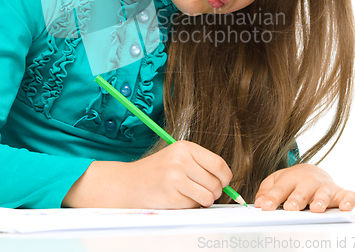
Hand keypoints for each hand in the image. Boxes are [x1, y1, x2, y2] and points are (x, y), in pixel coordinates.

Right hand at [62, 140, 232, 208]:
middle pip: (216, 182)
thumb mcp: (177, 158)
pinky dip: (191, 206)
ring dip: (203, 201)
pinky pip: (195, 206)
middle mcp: (181, 159)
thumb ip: (200, 165)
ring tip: (189, 195)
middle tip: (201, 191)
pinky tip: (178, 199)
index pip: (219, 163)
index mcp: (185, 147)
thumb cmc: (156, 172)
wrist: (128, 183)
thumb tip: (227, 181)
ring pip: (208, 196)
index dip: (225, 177)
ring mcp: (176, 177)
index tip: (223, 183)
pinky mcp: (172, 194)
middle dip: (214, 192)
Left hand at [254, 164, 354, 212]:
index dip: (272, 198)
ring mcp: (324, 187)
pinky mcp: (339, 192)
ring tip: (316, 209)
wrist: (311, 171)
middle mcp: (307, 182)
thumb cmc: (292, 180)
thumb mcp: (276, 181)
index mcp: (290, 179)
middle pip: (301, 192)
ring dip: (320, 201)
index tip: (265, 207)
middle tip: (290, 208)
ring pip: (323, 194)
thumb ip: (267, 191)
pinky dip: (348, 200)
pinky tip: (345, 207)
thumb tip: (259, 203)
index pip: (280, 189)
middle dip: (296, 200)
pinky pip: (347, 196)